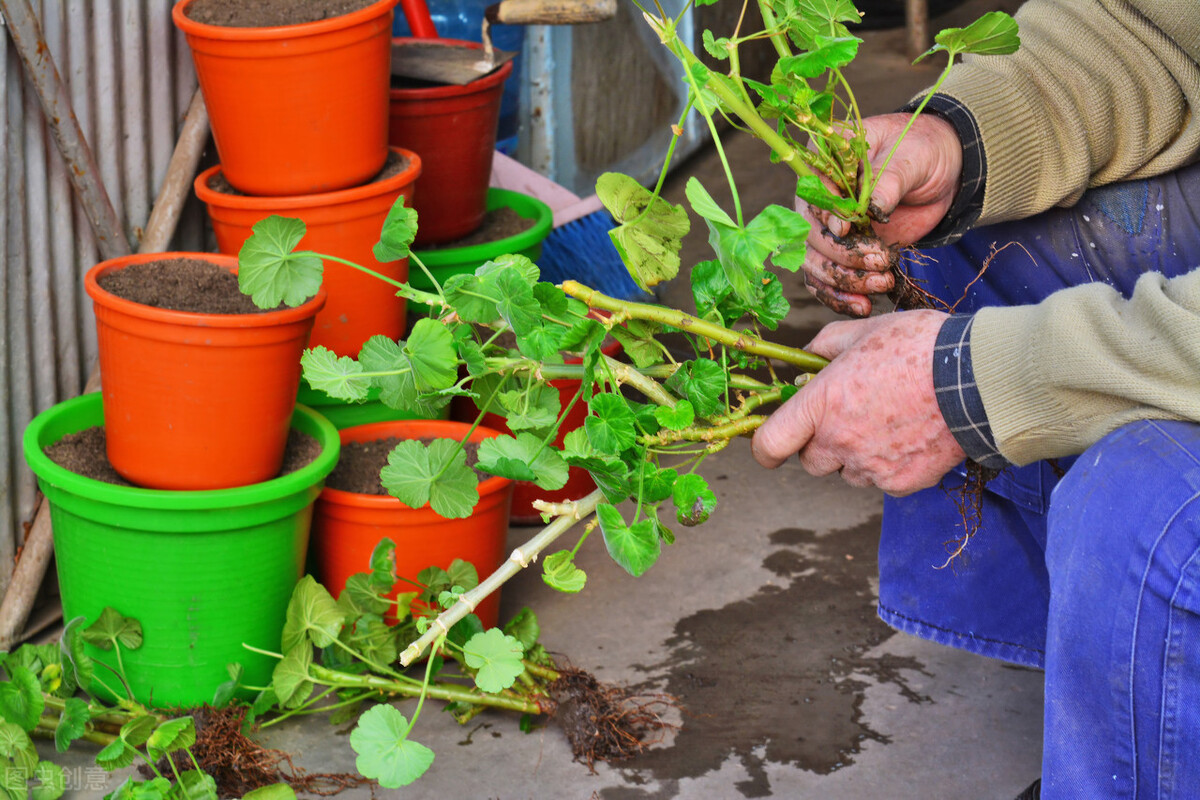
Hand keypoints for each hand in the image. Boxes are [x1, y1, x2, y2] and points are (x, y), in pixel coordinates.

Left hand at [751, 310, 964, 495]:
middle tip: (849, 418)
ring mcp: (871, 467)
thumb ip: (826, 346)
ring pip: (847, 472)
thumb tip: (807, 359)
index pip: (771, 443)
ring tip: (889, 423)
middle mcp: (840, 441)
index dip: (765, 447)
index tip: (771, 444)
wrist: (980, 378)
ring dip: (856, 456)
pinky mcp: (902, 483)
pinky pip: (882, 481)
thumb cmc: (921, 347)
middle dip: (821, 444)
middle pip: (810, 461)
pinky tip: (911, 436)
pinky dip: (889, 465)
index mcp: (822, 404)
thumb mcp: (865, 331)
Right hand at [801, 113, 963, 316]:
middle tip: (879, 261)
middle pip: (810, 235)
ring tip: (881, 284)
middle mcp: (817, 199)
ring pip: (816, 263)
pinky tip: (863, 306)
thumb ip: (886, 181)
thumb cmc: (920, 152)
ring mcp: (827, 230)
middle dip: (842, 255)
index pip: (811, 192)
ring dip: (844, 281)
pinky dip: (841, 297)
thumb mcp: (909, 158)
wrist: (940, 173)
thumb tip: (869, 209)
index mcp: (824, 162)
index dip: (825, 214)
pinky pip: (827, 281)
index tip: (846, 229)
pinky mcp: (842, 254)